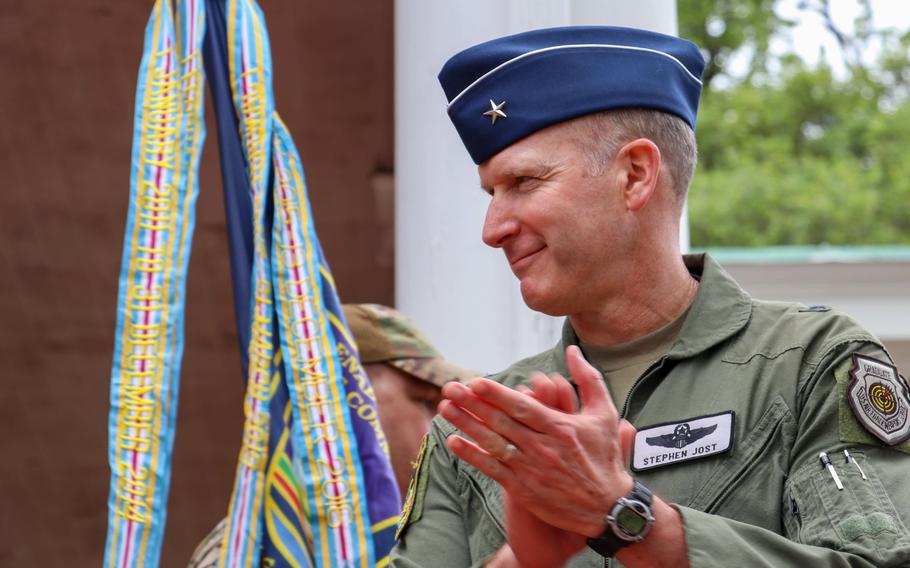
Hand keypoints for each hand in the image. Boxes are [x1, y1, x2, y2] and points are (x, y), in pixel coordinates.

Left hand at [439, 346, 635, 538]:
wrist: (608, 508)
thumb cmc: (606, 456)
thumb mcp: (605, 413)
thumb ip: (587, 379)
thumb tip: (573, 350)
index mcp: (560, 427)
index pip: (522, 406)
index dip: (496, 394)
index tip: (475, 382)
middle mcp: (542, 447)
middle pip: (501, 421)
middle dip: (473, 404)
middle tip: (450, 388)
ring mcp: (530, 468)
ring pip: (492, 442)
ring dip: (466, 425)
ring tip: (445, 408)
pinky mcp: (523, 488)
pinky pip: (492, 468)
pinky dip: (471, 455)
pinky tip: (453, 441)